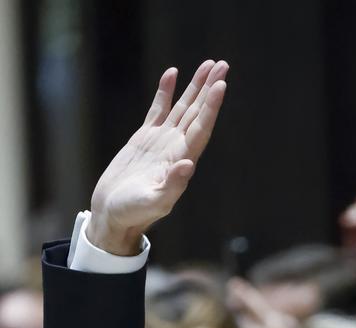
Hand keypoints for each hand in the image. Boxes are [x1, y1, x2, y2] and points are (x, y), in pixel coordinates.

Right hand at [87, 59, 228, 254]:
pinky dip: (166, 92)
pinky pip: (158, 110)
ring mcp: (161, 142)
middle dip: (210, 89)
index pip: (200, 129)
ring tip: (208, 65)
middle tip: (222, 65)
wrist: (114, 215)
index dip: (211, 107)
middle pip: (197, 113)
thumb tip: (188, 165)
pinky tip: (172, 74)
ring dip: (195, 87)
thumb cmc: (133, 214)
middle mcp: (175, 149)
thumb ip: (171, 187)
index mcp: (180, 162)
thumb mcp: (152, 203)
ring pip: (182, 108)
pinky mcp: (145, 139)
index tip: (221, 85)